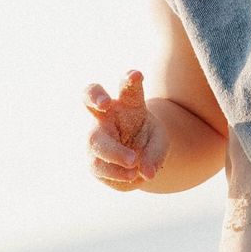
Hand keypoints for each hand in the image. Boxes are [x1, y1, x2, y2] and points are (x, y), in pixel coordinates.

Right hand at [85, 70, 168, 188]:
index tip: (136, 74)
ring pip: (96, 142)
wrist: (136, 158)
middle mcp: (106, 115)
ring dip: (114, 154)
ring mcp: (96, 137)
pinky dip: (118, 175)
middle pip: (90, 96)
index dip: (130, 79)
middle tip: (104, 102)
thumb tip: (146, 173)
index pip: (128, 88)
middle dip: (95, 96)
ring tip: (134, 165)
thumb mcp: (159, 143)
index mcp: (128, 104)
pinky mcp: (92, 159)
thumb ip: (155, 154)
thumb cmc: (146, 139)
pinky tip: (132, 177)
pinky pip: (99, 167)